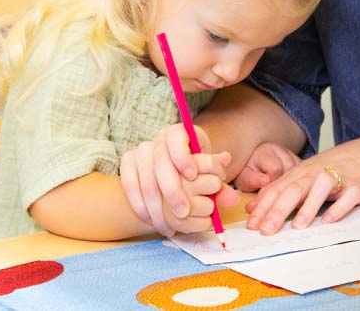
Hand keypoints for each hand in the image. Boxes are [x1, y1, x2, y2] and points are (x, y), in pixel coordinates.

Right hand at [120, 123, 238, 236]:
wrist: (171, 165)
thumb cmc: (196, 168)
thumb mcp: (210, 170)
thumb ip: (220, 183)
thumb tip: (232, 198)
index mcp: (179, 132)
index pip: (177, 137)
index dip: (183, 156)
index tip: (193, 175)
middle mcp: (158, 139)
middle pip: (160, 163)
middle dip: (172, 190)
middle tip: (184, 212)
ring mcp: (140, 151)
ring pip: (145, 179)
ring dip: (157, 206)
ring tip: (170, 226)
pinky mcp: (127, 163)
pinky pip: (130, 186)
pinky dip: (140, 206)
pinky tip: (151, 221)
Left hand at [244, 135, 359, 234]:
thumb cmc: (334, 168)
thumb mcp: (304, 176)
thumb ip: (278, 191)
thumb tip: (251, 209)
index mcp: (301, 173)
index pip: (278, 189)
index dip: (264, 207)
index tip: (251, 225)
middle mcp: (317, 174)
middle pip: (294, 189)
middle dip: (278, 210)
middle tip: (266, 230)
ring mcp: (339, 178)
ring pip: (320, 190)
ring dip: (308, 207)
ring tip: (297, 227)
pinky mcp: (359, 186)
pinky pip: (348, 197)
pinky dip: (339, 208)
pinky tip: (329, 220)